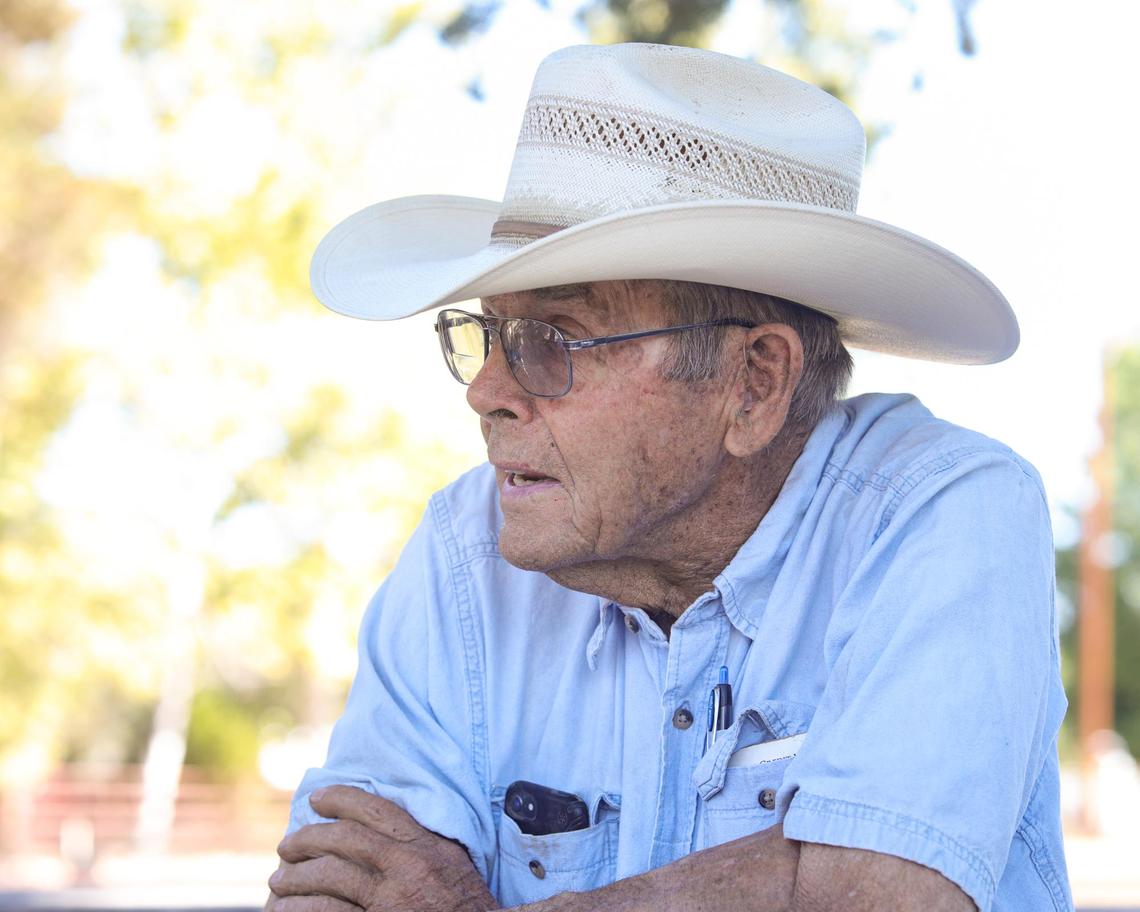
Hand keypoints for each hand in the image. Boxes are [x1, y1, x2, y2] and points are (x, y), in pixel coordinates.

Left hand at [267, 785, 498, 911]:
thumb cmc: (467, 907)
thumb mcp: (453, 864)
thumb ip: (424, 844)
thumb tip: (383, 826)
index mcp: (429, 846)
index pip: (378, 811)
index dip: (343, 799)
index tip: (317, 799)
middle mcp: (409, 868)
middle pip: (346, 841)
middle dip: (309, 839)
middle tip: (286, 845)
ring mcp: (391, 901)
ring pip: (330, 878)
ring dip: (297, 878)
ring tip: (278, 881)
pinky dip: (303, 909)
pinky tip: (286, 909)